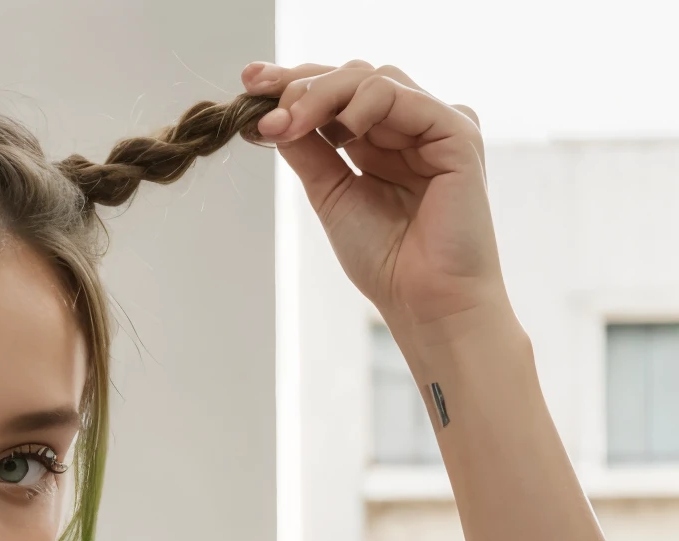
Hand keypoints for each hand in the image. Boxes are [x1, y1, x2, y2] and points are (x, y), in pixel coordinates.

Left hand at [240, 59, 509, 336]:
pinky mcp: (455, 131)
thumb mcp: (330, 195)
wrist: (422, 298)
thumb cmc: (384, 259)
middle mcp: (408, 124)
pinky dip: (364, 104)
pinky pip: (402, 96)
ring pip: (373, 79)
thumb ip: (308, 152)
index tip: (249, 83)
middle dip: (301, 85)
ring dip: (323, 95)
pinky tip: (340, 130)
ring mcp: (433, 124)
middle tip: (266, 111)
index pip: (336, 93)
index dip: (294, 83)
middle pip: (351, 77)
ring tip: (290, 125)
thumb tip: (269, 116)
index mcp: (380, 139)